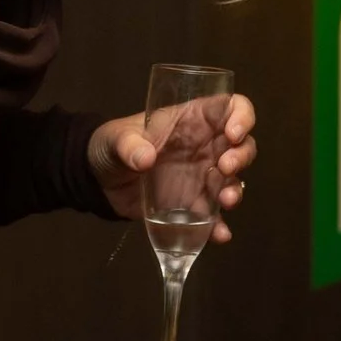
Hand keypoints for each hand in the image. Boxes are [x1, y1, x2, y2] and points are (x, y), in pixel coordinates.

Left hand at [89, 94, 257, 243]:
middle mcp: (204, 146)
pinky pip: (215, 215)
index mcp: (190, 120)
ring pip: (234, 180)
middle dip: (241, 155)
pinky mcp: (193, 204)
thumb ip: (128, 146)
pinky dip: (220, 225)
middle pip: (241, 144)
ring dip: (235, 190)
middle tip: (224, 168)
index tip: (233, 133)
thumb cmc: (111, 146)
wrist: (99, 182)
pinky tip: (219, 234)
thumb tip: (145, 158)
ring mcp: (201, 176)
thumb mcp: (116, 140)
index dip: (241, 116)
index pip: (229, 106)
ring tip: (225, 201)